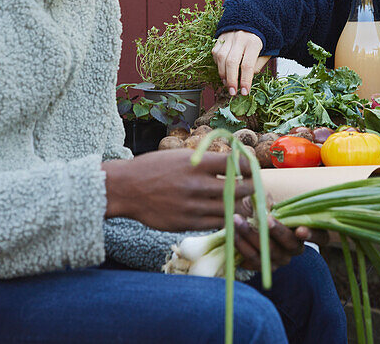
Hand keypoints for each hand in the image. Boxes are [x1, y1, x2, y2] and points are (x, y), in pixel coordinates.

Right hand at [103, 149, 253, 231]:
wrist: (126, 189)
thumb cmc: (153, 168)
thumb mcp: (179, 156)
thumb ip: (204, 161)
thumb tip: (232, 162)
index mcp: (195, 163)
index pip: (234, 163)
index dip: (247, 166)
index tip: (250, 168)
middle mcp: (196, 184)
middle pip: (238, 188)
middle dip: (250, 188)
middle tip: (253, 187)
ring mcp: (192, 206)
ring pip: (230, 209)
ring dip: (241, 206)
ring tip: (244, 202)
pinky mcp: (187, 223)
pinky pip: (216, 223)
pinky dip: (225, 218)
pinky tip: (226, 213)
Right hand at [212, 30, 268, 95]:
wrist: (252, 20)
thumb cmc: (260, 40)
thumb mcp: (265, 52)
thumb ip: (257, 65)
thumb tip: (246, 78)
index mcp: (254, 42)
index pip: (247, 65)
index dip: (245, 81)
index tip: (244, 92)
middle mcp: (240, 38)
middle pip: (231, 62)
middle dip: (231, 80)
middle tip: (232, 92)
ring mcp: (228, 37)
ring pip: (221, 58)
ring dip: (223, 74)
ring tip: (227, 83)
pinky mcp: (220, 37)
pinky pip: (216, 53)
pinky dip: (218, 64)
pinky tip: (223, 70)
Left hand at [231, 197, 326, 270]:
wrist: (242, 224)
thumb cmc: (259, 209)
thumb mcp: (263, 200)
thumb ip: (267, 201)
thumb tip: (264, 202)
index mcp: (303, 231)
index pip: (320, 236)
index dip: (313, 235)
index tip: (300, 230)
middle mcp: (295, 249)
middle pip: (290, 245)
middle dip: (276, 231)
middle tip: (264, 219)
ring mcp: (280, 260)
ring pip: (270, 253)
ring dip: (252, 236)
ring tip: (237, 221)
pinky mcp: (264, 268)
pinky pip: (254, 261)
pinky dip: (242, 248)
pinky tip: (233, 236)